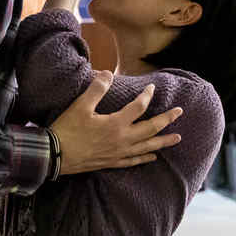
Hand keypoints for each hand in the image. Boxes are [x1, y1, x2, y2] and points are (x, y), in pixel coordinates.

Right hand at [49, 70, 183, 174]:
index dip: (147, 96)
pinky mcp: (112, 162)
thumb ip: (96, 89)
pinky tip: (153, 156)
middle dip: (167, 120)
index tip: (152, 88)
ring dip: (163, 141)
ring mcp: (119, 153)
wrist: (55, 156)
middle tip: (180, 112)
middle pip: (151, 128)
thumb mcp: (80, 105)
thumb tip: (108, 73)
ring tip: (177, 138)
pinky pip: (134, 160)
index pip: (139, 107)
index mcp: (116, 123)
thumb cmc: (68, 129)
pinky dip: (146, 157)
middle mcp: (122, 139)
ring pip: (147, 147)